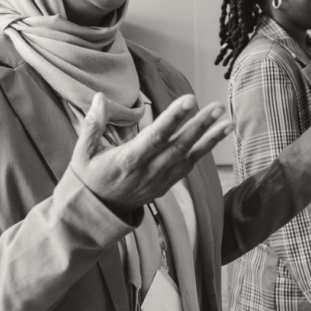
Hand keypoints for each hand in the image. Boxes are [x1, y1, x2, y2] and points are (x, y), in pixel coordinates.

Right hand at [70, 93, 232, 216]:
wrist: (96, 214)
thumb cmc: (89, 178)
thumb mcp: (82, 153)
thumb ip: (93, 124)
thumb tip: (100, 96)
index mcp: (128, 161)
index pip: (155, 138)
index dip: (174, 119)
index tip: (189, 100)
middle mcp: (148, 172)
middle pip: (178, 147)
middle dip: (199, 126)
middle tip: (216, 107)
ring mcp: (160, 180)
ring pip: (188, 157)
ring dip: (209, 138)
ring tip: (227, 120)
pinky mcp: (167, 185)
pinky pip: (189, 165)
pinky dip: (205, 149)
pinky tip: (219, 133)